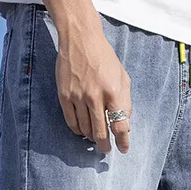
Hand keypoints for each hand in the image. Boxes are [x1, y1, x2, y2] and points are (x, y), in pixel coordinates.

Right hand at [56, 25, 131, 154]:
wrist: (80, 39)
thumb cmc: (104, 58)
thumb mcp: (123, 77)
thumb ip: (126, 101)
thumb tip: (125, 124)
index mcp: (113, 91)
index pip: (119, 125)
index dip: (123, 141)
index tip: (123, 148)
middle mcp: (95, 96)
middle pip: (100, 133)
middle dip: (104, 146)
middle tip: (106, 150)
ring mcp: (78, 96)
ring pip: (85, 130)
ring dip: (91, 138)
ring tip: (95, 138)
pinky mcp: (64, 95)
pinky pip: (71, 122)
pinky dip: (78, 130)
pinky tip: (82, 131)